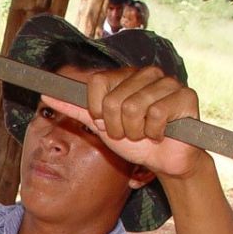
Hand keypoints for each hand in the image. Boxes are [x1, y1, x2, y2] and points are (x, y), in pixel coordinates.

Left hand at [40, 66, 203, 179]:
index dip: (98, 110)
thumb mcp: (99, 125)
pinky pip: (157, 114)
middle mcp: (146, 73)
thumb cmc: (134, 141)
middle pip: (113, 100)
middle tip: (131, 131)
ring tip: (145, 132)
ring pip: (134, 107)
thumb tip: (47, 94)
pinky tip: (161, 133)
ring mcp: (168, 82)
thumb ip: (75, 109)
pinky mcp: (186, 95)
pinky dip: (155, 132)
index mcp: (125, 76)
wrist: (164, 160)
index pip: (96, 82)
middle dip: (117, 126)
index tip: (107, 122)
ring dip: (136, 131)